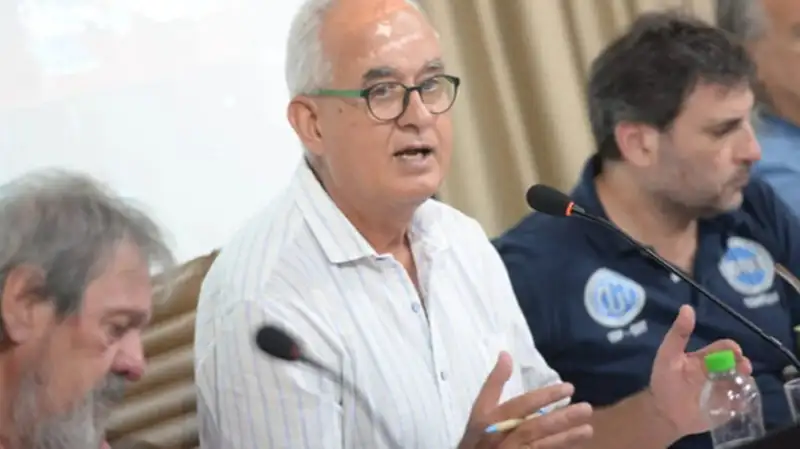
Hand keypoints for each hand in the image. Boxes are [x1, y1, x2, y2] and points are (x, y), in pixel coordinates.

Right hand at [458, 352, 592, 448]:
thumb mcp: (480, 409)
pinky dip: (557, 448)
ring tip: (588, 429)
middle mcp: (501, 437)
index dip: (544, 397)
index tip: (569, 388)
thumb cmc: (477, 435)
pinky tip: (575, 444)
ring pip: (541, 445)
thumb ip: (494, 383)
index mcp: (489, 418)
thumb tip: (506, 354)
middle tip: (585, 409)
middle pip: (534, 427)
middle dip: (560, 418)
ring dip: (565, 437)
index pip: (520, 405)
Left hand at [649, 305, 752, 436]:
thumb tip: (687, 308)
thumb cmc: (665, 381)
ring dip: (746, 382)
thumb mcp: (668, 355)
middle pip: (737, 365)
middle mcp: (716, 373)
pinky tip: (741, 402)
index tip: (735, 351)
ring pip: (742, 382)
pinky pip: (741, 403)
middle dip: (743, 365)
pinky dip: (744, 401)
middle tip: (744, 368)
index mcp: (704, 358)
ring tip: (744, 384)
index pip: (724, 348)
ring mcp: (722, 390)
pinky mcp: (725, 408)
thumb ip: (678, 334)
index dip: (731, 348)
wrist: (662, 413)